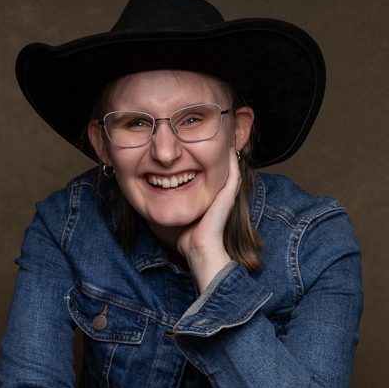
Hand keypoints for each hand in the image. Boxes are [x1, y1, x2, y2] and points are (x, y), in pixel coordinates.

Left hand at [179, 151, 243, 288]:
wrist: (198, 248)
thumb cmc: (185, 236)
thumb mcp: (176, 213)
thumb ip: (170, 203)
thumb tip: (155, 194)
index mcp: (209, 199)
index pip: (210, 175)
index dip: (206, 162)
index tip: (199, 149)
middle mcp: (219, 196)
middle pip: (221, 169)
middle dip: (217, 154)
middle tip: (219, 140)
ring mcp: (225, 195)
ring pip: (230, 169)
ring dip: (227, 155)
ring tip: (226, 140)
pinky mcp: (227, 196)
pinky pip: (233, 174)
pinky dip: (232, 161)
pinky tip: (231, 149)